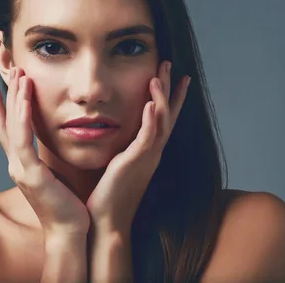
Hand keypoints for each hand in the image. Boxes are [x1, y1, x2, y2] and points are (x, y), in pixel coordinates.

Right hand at [0, 67, 89, 235]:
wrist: (70, 230)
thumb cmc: (67, 204)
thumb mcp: (54, 173)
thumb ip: (48, 156)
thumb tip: (52, 141)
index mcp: (22, 163)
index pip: (7, 128)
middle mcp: (16, 164)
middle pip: (7, 121)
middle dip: (8, 94)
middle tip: (10, 68)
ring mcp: (20, 169)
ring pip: (14, 126)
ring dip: (15, 99)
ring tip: (19, 75)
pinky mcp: (31, 175)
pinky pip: (24, 141)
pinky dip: (23, 118)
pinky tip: (25, 100)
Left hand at [85, 61, 189, 232]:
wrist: (107, 221)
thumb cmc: (108, 197)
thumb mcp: (117, 166)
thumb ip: (120, 150)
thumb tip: (114, 136)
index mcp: (147, 151)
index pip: (163, 119)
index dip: (171, 97)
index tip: (177, 77)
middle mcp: (152, 152)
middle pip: (167, 113)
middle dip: (170, 88)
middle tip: (169, 63)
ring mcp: (147, 157)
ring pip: (161, 121)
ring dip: (162, 97)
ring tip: (159, 75)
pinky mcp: (136, 163)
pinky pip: (148, 137)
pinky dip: (152, 119)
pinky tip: (151, 103)